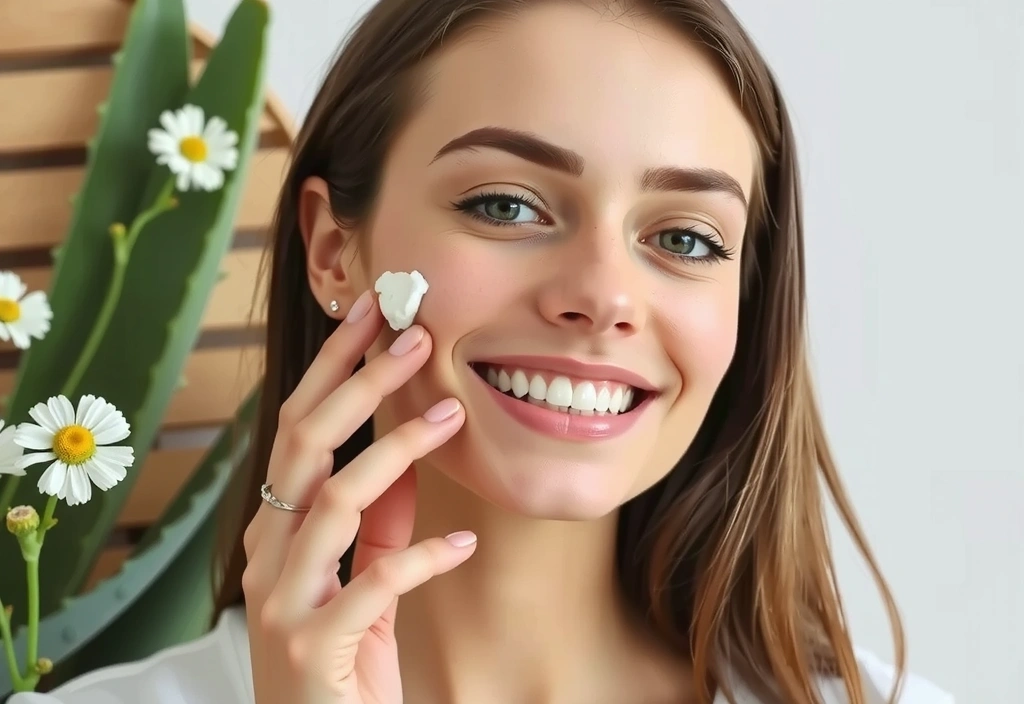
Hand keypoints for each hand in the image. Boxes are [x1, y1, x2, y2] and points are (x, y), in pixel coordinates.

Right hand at [241, 292, 473, 703]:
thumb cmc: (342, 665)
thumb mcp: (364, 583)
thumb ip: (378, 523)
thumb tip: (407, 454)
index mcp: (275, 532)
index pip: (297, 430)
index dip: (333, 369)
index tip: (373, 316)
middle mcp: (267, 556)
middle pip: (304, 444)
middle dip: (359, 382)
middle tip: (415, 336)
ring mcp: (283, 602)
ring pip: (334, 499)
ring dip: (398, 450)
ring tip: (453, 415)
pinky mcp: (314, 647)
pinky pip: (376, 585)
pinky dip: (424, 556)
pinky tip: (464, 542)